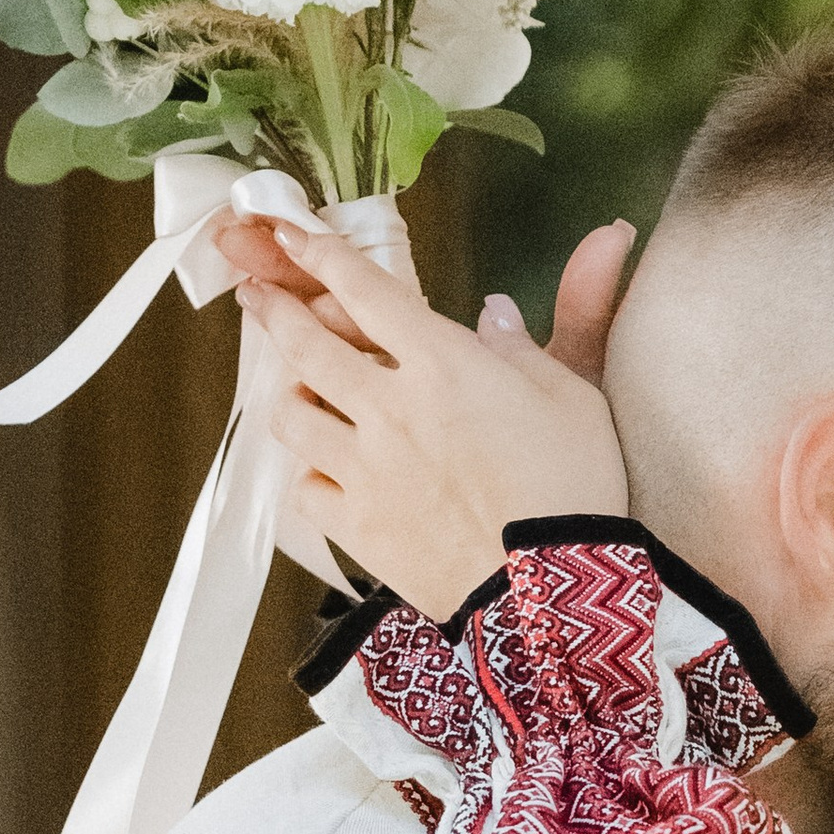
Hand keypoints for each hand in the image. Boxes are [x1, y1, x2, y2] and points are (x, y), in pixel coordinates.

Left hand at [237, 229, 631, 617]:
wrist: (550, 595)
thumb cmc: (573, 489)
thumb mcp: (576, 395)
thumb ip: (535, 340)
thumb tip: (494, 311)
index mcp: (442, 363)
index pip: (364, 290)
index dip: (322, 256)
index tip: (295, 238)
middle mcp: (388, 408)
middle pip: (307, 346)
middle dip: (276, 312)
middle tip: (258, 296)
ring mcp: (364, 469)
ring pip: (291, 416)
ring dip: (291, 395)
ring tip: (299, 393)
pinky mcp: (356, 527)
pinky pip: (305, 489)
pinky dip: (311, 474)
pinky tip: (326, 472)